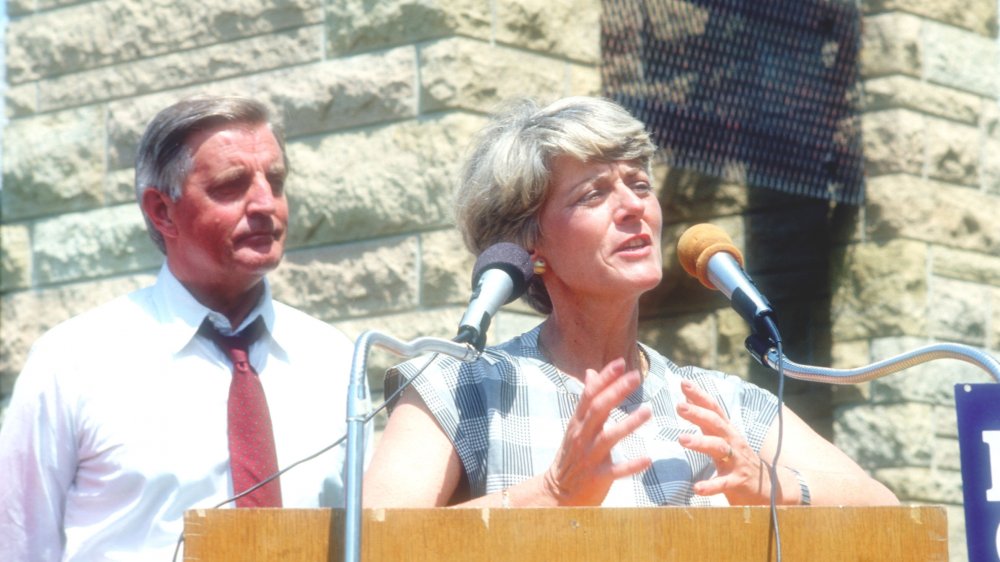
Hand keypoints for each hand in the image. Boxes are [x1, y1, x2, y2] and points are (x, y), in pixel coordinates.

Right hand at [542, 358, 651, 505]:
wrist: (556, 493)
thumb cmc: (571, 456)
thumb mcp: (575, 425)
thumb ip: (587, 400)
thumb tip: (591, 372)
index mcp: (578, 423)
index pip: (589, 395)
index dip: (604, 378)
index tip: (620, 363)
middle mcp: (581, 437)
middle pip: (598, 410)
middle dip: (616, 392)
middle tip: (636, 376)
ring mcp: (588, 458)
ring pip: (608, 438)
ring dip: (628, 424)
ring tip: (648, 410)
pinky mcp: (597, 478)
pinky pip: (615, 471)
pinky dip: (631, 465)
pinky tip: (647, 459)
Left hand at [675, 379, 770, 504]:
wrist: (771, 487)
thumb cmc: (738, 459)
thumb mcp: (722, 438)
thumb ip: (705, 421)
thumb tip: (686, 398)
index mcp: (726, 431)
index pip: (713, 409)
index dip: (699, 395)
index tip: (684, 382)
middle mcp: (732, 442)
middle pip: (715, 424)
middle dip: (698, 413)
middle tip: (679, 406)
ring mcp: (737, 461)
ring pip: (719, 448)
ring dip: (701, 442)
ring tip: (682, 439)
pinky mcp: (739, 481)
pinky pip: (724, 483)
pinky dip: (711, 485)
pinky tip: (697, 488)